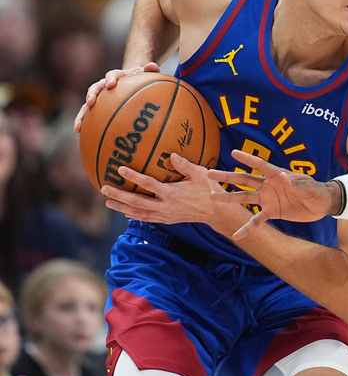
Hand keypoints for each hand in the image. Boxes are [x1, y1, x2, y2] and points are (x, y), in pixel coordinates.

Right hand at [74, 62, 160, 132]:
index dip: (111, 78)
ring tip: (78, 126)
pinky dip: (84, 123)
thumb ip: (150, 69)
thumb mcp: (146, 72)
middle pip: (95, 88)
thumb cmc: (140, 77)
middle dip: (91, 95)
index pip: (112, 74)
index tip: (111, 84)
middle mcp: (104, 85)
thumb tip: (152, 66)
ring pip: (87, 104)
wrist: (132, 80)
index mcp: (116, 76)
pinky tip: (79, 133)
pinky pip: (90, 115)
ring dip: (82, 114)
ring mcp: (100, 97)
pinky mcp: (98, 107)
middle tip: (90, 102)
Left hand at [101, 153, 235, 231]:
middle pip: (137, 202)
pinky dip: (133, 215)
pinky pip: (146, 218)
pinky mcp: (166, 220)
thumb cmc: (209, 190)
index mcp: (172, 194)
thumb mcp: (201, 174)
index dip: (133, 176)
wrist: (216, 212)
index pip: (148, 184)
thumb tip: (171, 154)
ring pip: (138, 212)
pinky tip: (125, 211)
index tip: (120, 169)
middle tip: (104, 188)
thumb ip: (185, 165)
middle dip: (119, 195)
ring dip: (121, 207)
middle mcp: (165, 206)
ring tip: (108, 202)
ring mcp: (164, 215)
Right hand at [207, 149, 336, 239]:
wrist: (322, 205)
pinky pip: (256, 220)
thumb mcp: (309, 186)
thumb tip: (282, 176)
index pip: (260, 165)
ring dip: (229, 198)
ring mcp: (268, 199)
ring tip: (212, 197)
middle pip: (244, 180)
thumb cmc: (316, 190)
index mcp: (277, 175)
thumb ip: (295, 183)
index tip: (233, 152)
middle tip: (209, 174)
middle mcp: (268, 185)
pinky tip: (236, 235)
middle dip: (227, 177)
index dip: (247, 159)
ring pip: (244, 198)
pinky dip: (247, 228)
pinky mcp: (271, 212)